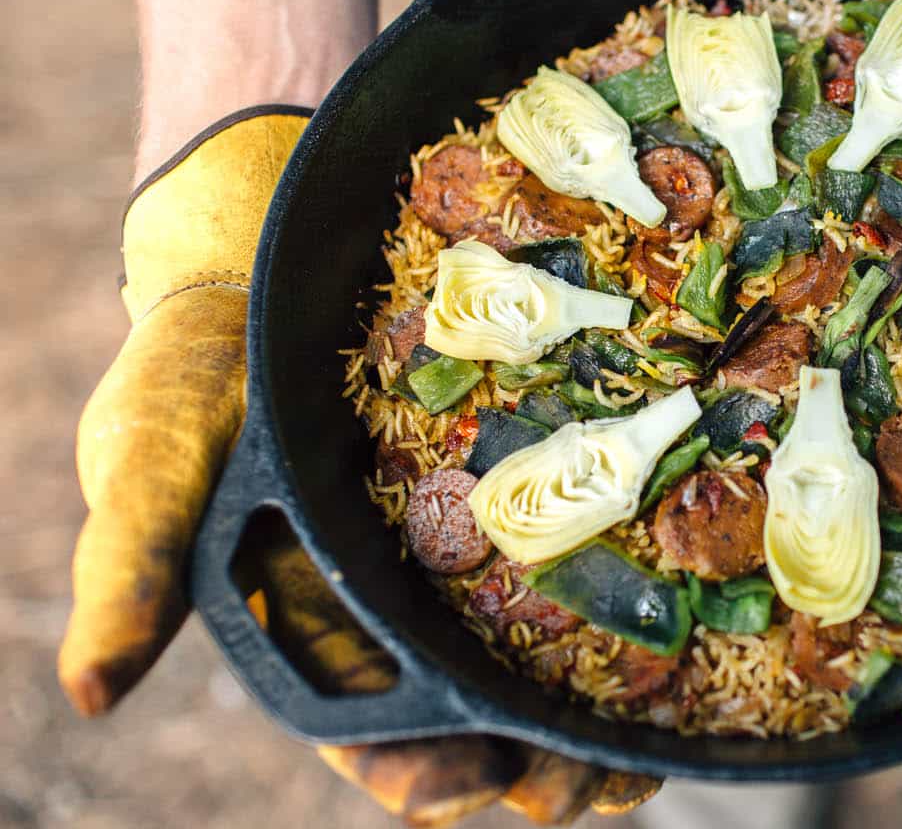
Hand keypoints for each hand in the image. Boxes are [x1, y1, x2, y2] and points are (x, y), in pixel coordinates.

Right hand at [59, 110, 656, 824]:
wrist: (267, 244)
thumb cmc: (197, 365)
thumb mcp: (154, 453)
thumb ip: (133, 559)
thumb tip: (89, 690)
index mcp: (316, 624)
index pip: (375, 733)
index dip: (430, 774)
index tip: (492, 781)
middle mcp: (406, 599)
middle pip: (486, 709)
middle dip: (548, 761)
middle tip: (612, 781)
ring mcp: (474, 540)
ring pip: (549, 650)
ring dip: (606, 703)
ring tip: (667, 733)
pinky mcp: (527, 474)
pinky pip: (588, 544)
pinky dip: (635, 587)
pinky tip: (693, 609)